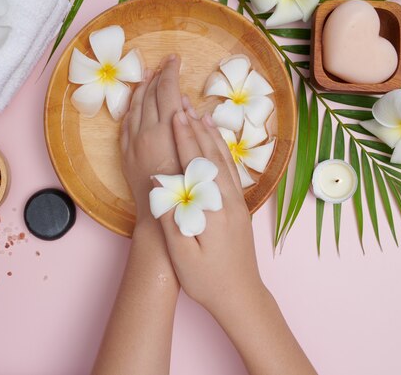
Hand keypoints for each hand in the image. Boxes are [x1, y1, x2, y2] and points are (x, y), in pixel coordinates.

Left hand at [121, 54, 183, 224]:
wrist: (161, 218)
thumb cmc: (188, 191)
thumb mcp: (196, 154)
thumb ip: (191, 126)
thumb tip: (185, 105)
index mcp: (166, 129)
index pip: (166, 89)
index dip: (171, 71)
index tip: (175, 59)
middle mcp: (145, 131)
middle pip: (149, 93)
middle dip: (157, 74)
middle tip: (165, 63)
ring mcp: (132, 142)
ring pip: (134, 106)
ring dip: (142, 88)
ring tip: (148, 75)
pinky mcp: (125, 154)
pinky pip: (125, 123)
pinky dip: (131, 108)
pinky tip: (135, 104)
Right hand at [156, 106, 262, 313]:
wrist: (240, 295)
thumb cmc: (207, 279)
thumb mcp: (183, 254)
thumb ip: (173, 217)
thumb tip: (161, 183)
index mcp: (213, 209)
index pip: (197, 164)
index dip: (184, 138)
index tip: (174, 115)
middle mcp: (229, 199)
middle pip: (211, 155)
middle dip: (195, 128)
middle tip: (181, 104)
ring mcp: (237, 202)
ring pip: (222, 160)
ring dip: (209, 135)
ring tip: (197, 114)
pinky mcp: (239, 207)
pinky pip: (229, 171)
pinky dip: (221, 152)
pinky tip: (215, 144)